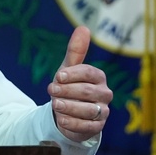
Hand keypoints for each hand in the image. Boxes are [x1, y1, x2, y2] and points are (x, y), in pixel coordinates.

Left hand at [47, 26, 111, 142]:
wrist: (67, 112)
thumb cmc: (68, 86)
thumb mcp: (68, 69)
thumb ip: (75, 51)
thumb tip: (83, 28)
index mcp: (98, 77)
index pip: (90, 73)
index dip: (73, 74)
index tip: (58, 76)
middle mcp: (104, 94)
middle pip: (88, 91)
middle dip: (67, 91)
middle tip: (51, 90)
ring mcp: (102, 111)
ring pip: (88, 110)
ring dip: (69, 107)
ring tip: (55, 105)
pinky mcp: (97, 127)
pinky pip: (87, 126)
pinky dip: (72, 123)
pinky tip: (61, 119)